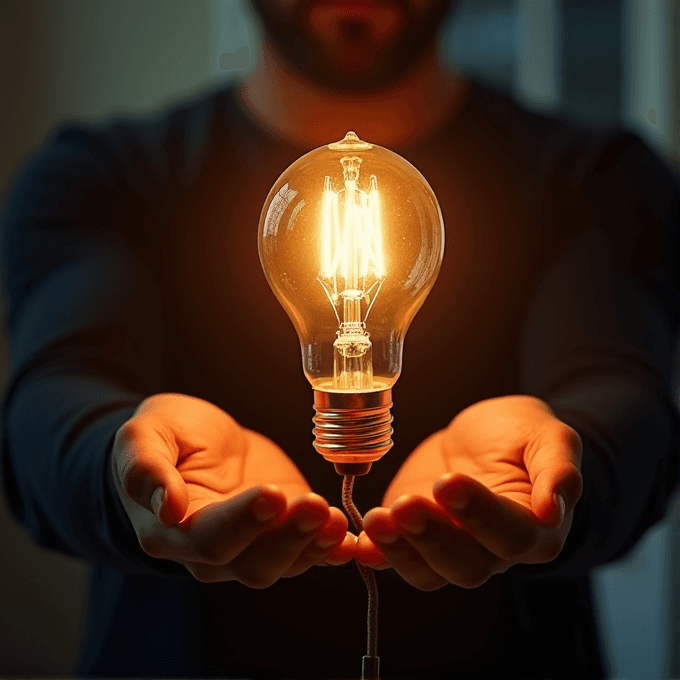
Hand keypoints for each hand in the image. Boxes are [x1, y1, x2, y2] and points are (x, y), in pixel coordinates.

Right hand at [111, 393, 352, 584]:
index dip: (242, 522)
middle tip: (315, 506)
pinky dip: (331, 549)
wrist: (197, 439)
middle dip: (289, 536)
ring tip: (336, 519)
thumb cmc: (167, 436)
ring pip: (285, 562)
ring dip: (314, 544)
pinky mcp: (282, 531)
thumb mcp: (143, 437)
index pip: (209, 540)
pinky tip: (350, 537)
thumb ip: (146, 470)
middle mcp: (211, 553)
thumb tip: (168, 507)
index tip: (272, 494)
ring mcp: (251, 545)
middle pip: (253, 562)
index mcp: (171, 532)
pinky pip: (308, 552)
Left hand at [355, 395, 582, 589]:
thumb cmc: (520, 435)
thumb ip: (558, 471)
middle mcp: (493, 551)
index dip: (480, 514)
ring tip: (375, 518)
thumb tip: (555, 511)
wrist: (482, 436)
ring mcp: (451, 548)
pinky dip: (376, 555)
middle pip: (467, 564)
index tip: (448, 481)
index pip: (512, 535)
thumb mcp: (549, 438)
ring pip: (429, 572)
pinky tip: (358, 542)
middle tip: (406, 504)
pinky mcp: (415, 539)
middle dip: (432, 537)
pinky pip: (397, 560)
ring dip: (400, 550)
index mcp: (534, 529)